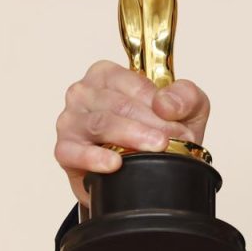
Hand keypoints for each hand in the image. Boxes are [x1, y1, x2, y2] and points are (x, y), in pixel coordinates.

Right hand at [54, 61, 209, 209]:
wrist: (143, 175)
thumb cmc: (158, 134)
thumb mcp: (186, 111)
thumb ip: (186, 97)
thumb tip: (166, 104)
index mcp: (108, 75)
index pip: (135, 85)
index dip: (161, 106)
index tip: (181, 127)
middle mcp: (84, 93)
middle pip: (120, 105)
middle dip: (152, 125)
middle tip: (174, 142)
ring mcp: (70, 120)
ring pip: (101, 124)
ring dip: (132, 137)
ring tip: (157, 149)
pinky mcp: (65, 149)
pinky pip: (75, 151)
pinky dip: (95, 157)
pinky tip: (114, 164)